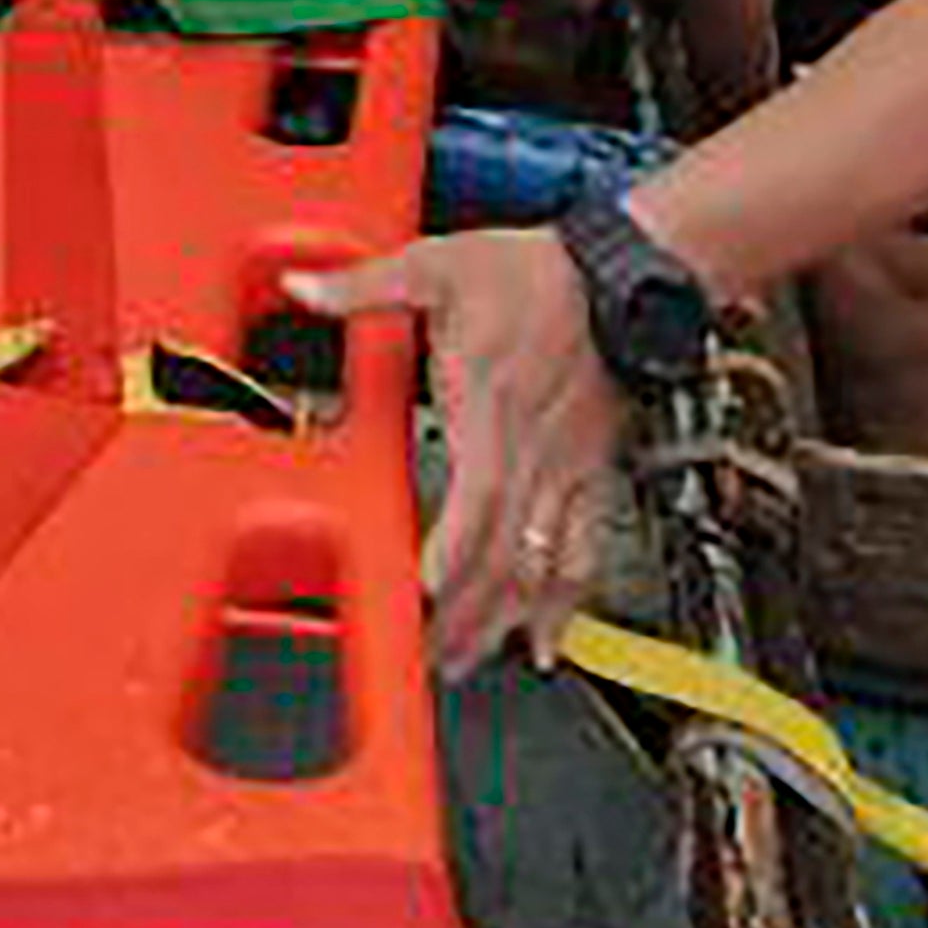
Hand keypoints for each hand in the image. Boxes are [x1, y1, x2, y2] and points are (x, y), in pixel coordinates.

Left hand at [289, 228, 619, 673]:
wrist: (620, 278)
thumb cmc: (534, 273)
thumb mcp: (439, 264)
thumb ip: (368, 285)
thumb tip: (306, 287)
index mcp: (489, 403)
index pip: (477, 489)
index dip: (456, 543)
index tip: (429, 589)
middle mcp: (529, 449)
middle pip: (501, 547)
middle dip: (466, 609)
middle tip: (426, 656)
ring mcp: (563, 468)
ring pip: (539, 561)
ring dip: (504, 619)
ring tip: (469, 662)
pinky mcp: (589, 474)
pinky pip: (582, 550)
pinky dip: (565, 602)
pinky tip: (548, 642)